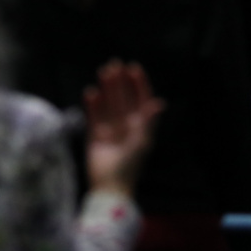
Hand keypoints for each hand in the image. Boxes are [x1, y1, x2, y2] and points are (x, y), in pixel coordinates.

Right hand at [84, 61, 163, 196]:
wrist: (110, 186)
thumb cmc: (130, 165)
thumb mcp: (142, 142)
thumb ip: (148, 121)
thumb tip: (159, 101)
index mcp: (140, 127)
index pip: (141, 100)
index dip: (138, 84)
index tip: (134, 68)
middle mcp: (126, 126)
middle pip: (123, 98)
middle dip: (120, 82)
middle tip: (115, 64)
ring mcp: (110, 129)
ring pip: (109, 104)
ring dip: (107, 89)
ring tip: (103, 71)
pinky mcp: (95, 136)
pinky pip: (94, 116)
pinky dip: (93, 104)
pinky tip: (91, 92)